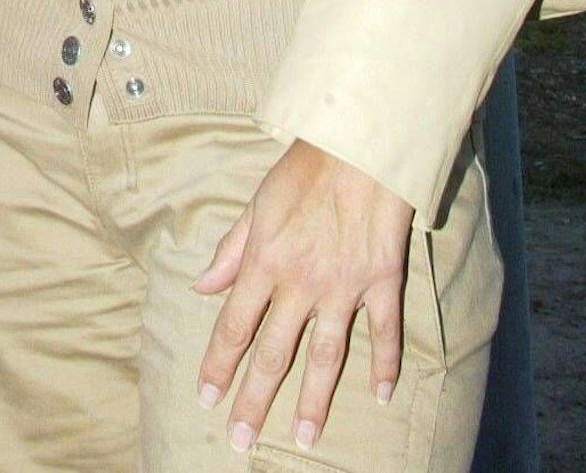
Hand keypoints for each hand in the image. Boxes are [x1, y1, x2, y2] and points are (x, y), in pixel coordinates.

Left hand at [195, 139, 412, 453]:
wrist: (357, 145)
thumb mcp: (256, 204)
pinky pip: (383, 332)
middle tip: (240, 439)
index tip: (206, 397)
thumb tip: (201, 286)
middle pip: (274, 353)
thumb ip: (231, 249)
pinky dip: (384, 364)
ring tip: (303, 438)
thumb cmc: (302, 170)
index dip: (219, 364)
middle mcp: (301, 282)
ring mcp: (343, 287)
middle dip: (254, 399)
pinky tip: (381, 395)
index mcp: (265, 262)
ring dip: (313, 401)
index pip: (234, 325)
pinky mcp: (381, 282)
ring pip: (325, 356)